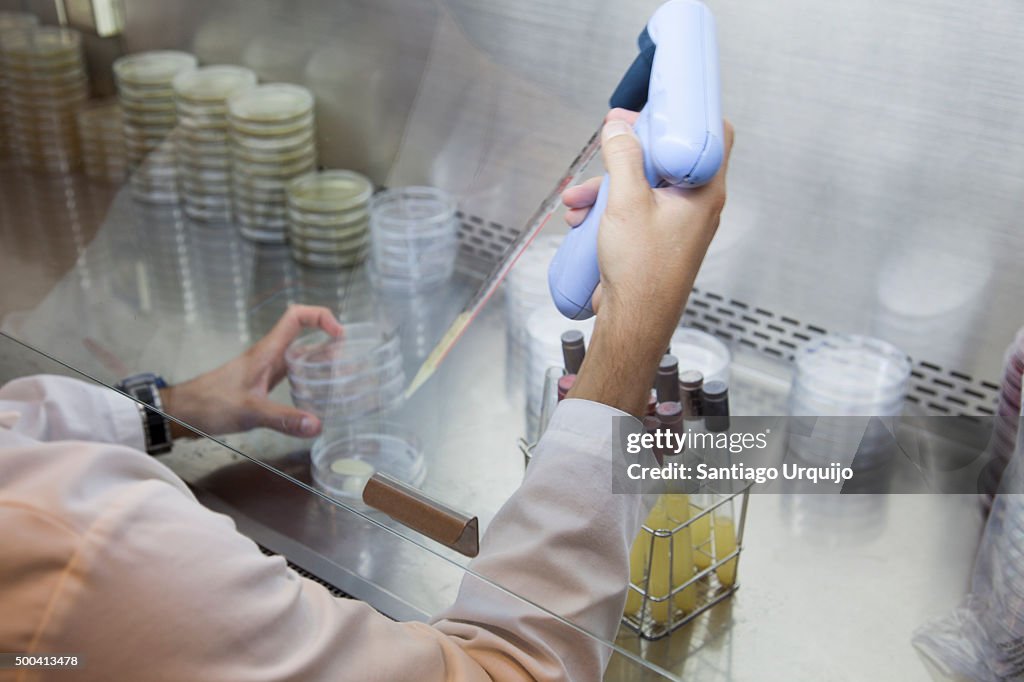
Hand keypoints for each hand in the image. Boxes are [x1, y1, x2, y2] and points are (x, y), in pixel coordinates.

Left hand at [160, 305, 343, 438]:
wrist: (183, 411)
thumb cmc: (211, 404)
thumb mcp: (250, 411)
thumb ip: (284, 419)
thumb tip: (318, 425)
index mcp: (267, 352)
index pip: (296, 317)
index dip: (321, 317)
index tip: (340, 336)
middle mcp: (269, 355)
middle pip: (305, 335)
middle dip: (330, 343)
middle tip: (350, 363)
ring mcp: (266, 368)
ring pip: (300, 355)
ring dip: (321, 361)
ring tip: (343, 378)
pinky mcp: (263, 382)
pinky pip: (292, 373)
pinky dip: (309, 378)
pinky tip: (317, 395)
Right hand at [564, 109, 734, 415]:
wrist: (633, 322)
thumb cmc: (642, 271)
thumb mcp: (627, 203)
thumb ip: (623, 158)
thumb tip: (619, 128)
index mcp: (705, 192)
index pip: (712, 136)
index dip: (685, 116)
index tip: (658, 107)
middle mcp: (696, 206)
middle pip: (668, 159)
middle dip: (628, 153)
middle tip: (609, 140)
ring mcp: (676, 224)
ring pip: (643, 186)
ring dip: (607, 186)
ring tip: (576, 199)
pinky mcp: (655, 240)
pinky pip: (633, 211)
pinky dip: (607, 209)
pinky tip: (579, 219)